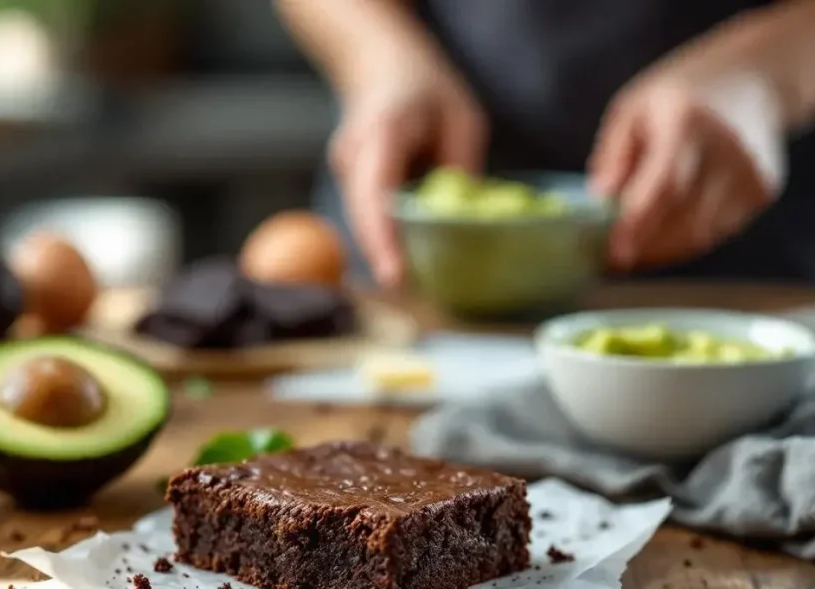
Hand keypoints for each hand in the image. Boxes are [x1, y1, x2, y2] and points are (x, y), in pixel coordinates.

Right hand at [330, 59, 487, 285]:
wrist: (380, 67)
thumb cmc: (425, 88)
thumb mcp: (461, 119)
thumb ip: (461, 166)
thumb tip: (467, 222)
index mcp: (382, 132)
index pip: (375, 192)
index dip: (383, 238)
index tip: (394, 276)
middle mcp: (354, 156)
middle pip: (363, 217)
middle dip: (384, 256)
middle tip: (414, 294)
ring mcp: (348, 172)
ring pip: (363, 222)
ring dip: (385, 251)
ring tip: (412, 282)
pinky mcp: (352, 185)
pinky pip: (367, 218)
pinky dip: (385, 238)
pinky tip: (406, 257)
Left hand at [590, 66, 784, 270]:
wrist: (756, 79)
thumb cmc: (681, 94)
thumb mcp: (634, 108)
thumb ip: (613, 153)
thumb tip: (598, 199)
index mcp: (688, 120)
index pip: (664, 185)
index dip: (638, 224)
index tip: (612, 253)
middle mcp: (727, 148)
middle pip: (683, 217)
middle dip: (643, 246)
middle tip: (612, 258)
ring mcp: (750, 172)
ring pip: (700, 234)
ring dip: (662, 249)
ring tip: (634, 247)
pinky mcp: (762, 191)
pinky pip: (716, 231)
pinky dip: (686, 239)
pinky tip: (666, 230)